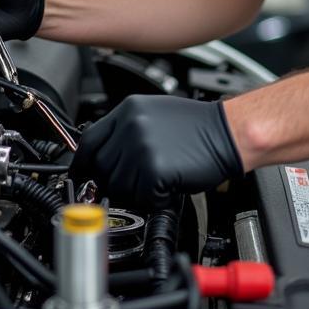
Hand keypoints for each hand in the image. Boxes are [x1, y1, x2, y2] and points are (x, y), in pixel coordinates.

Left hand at [70, 95, 243, 207]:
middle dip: (114, 181)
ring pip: (118, 185)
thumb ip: (124, 131)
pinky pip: (141, 197)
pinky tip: (168, 183)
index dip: (82, 164)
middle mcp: (130, 126)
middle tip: (135, 182)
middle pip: (101, 167)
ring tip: (157, 178)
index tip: (81, 177)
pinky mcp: (153, 170)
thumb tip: (101, 156)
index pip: (89, 141)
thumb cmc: (195, 128)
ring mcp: (141, 147)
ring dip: (135, 191)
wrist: (227, 133)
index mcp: (128, 111)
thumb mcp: (152, 115)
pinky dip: (153, 198)